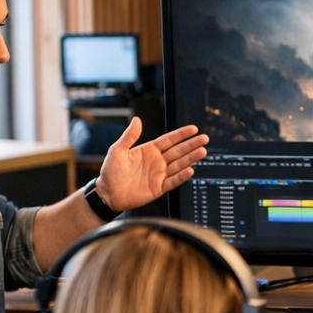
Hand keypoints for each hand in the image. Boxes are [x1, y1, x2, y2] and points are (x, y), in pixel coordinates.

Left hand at [94, 119, 208, 212]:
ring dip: (191, 158)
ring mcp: (159, 175)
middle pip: (178, 151)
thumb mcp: (117, 150)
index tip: (193, 129)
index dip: (181, 135)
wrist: (107, 194)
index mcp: (149, 150)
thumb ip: (129, 136)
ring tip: (202, 152)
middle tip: (204, 139)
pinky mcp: (159, 188)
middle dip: (191, 145)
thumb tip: (137, 119)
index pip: (169, 140)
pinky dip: (181, 176)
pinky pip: (173, 181)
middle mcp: (157, 162)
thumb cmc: (110, 172)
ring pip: (179, 165)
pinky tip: (190, 170)